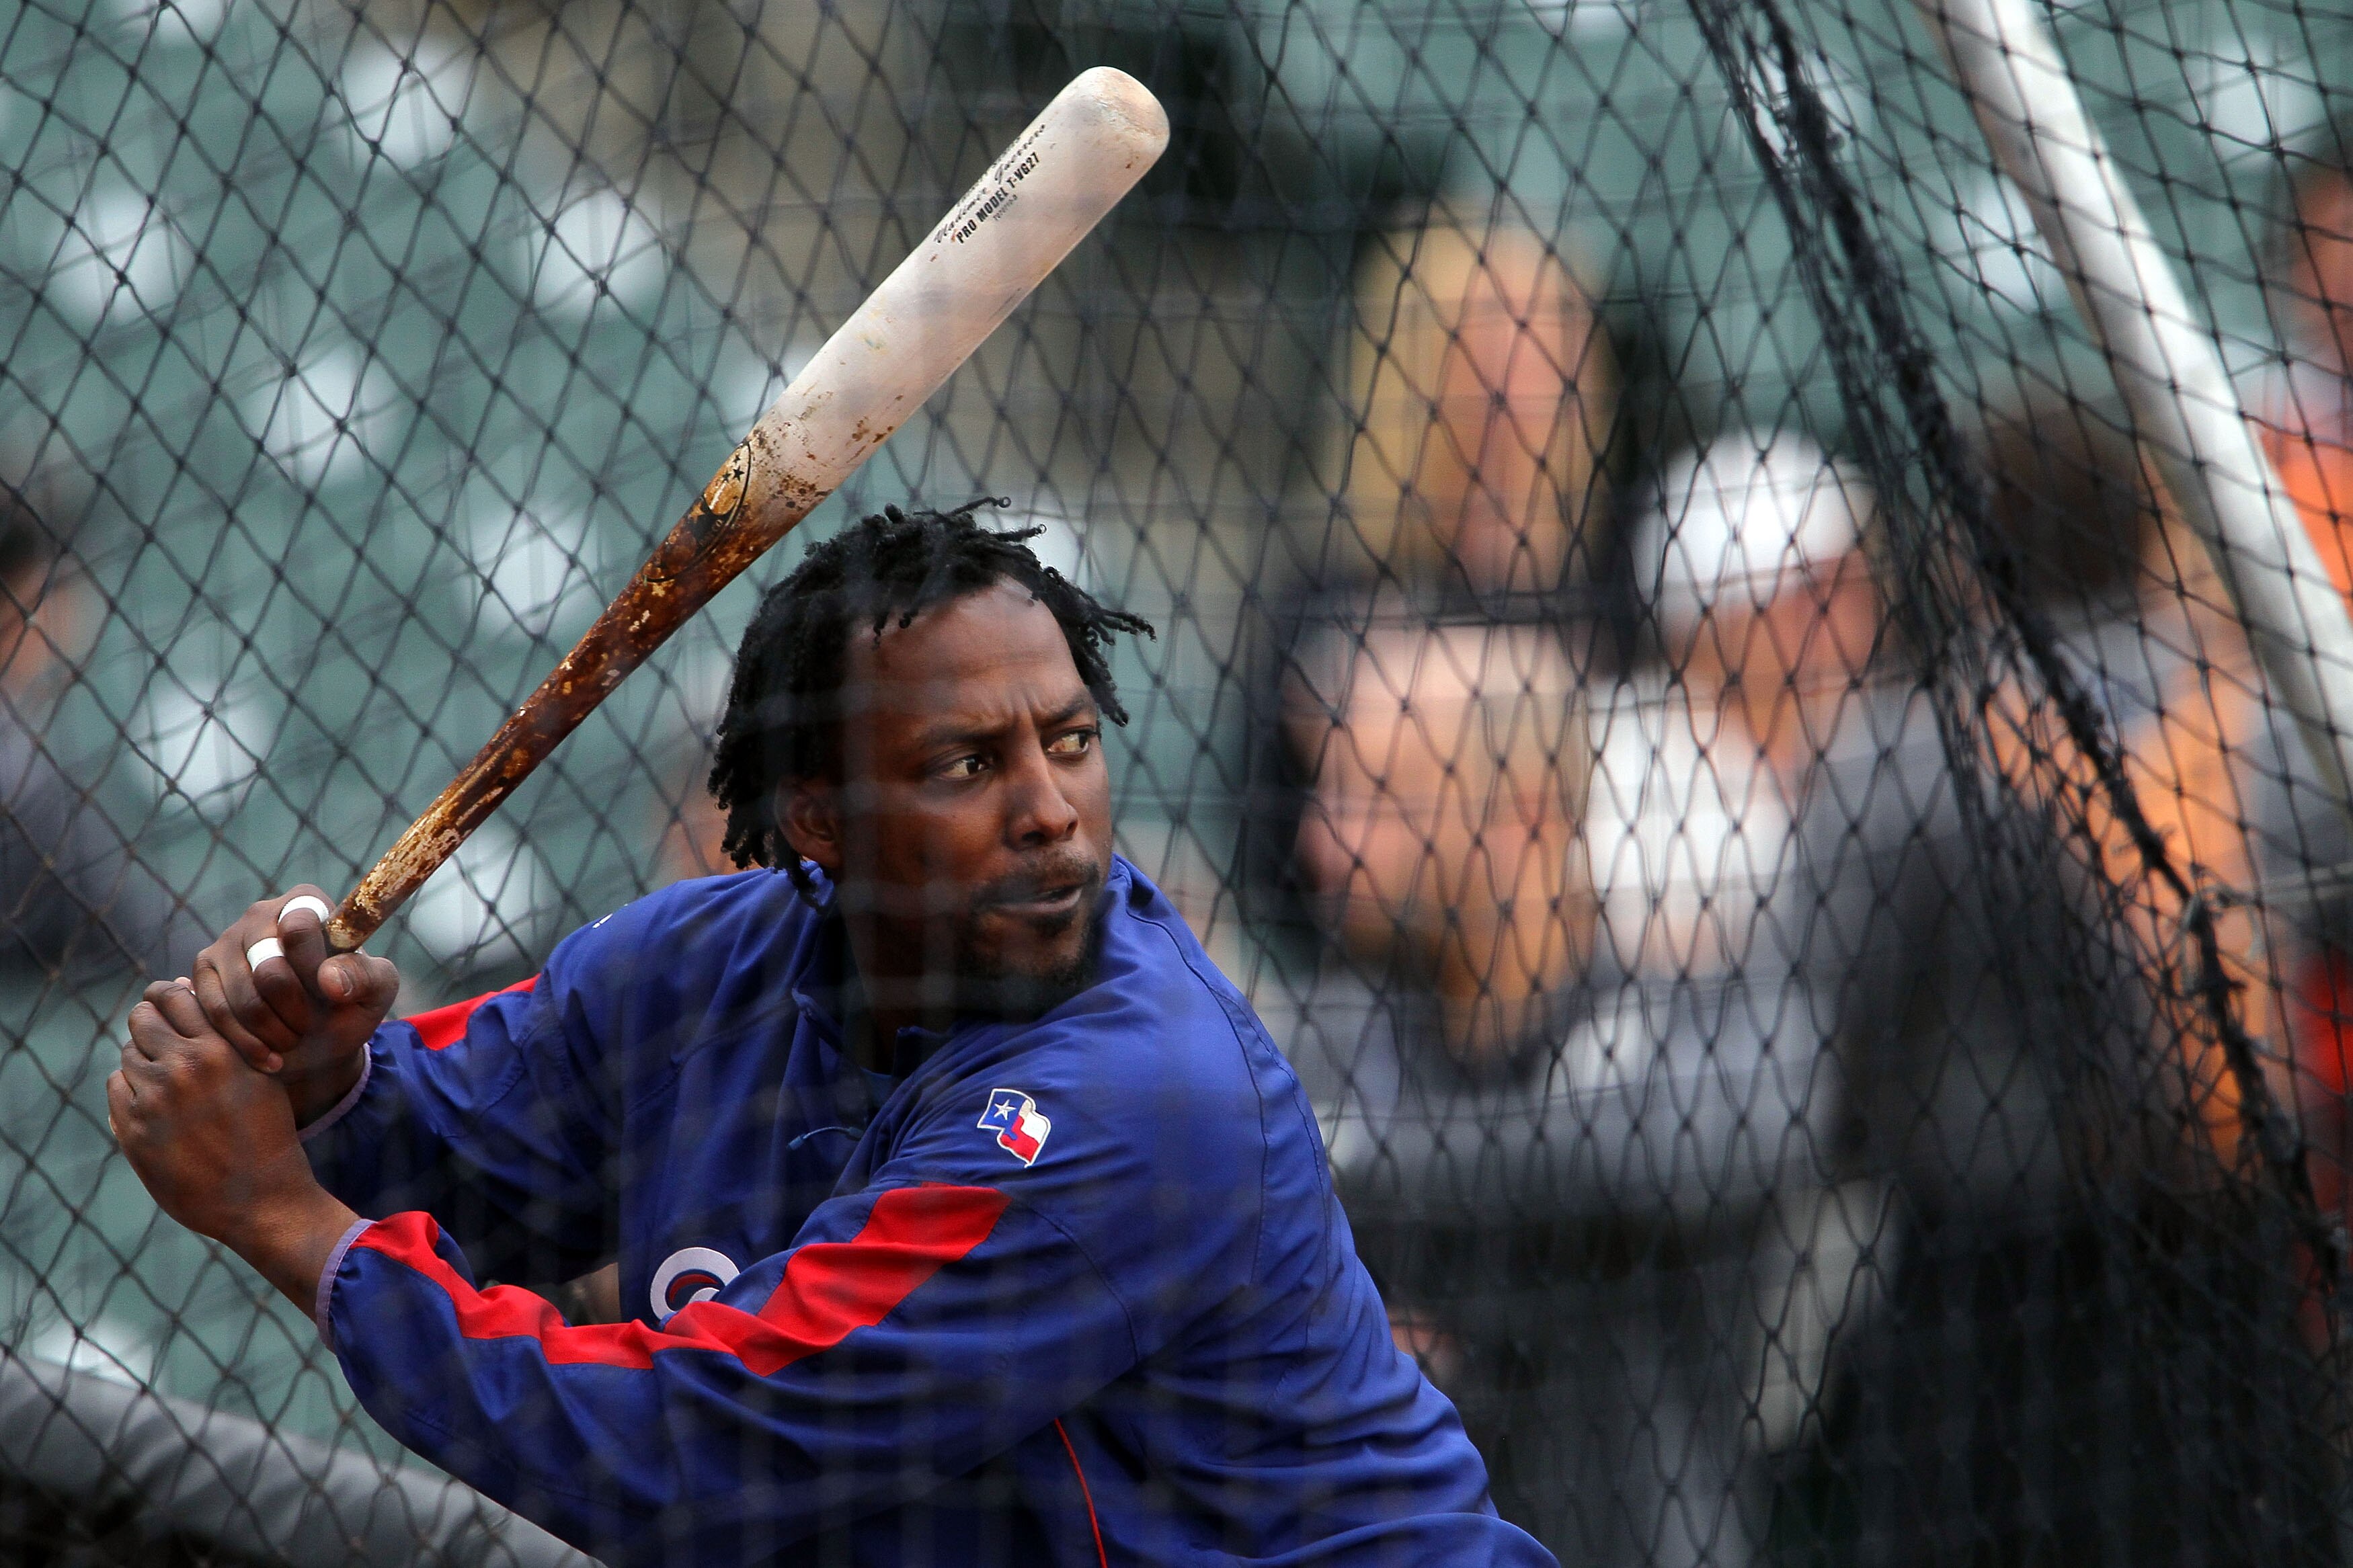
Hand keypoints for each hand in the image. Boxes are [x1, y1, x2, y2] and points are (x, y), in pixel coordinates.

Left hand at [110, 980, 358, 1309]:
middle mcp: (183, 1068)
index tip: (173, 1005)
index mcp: (219, 1049)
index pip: (174, 996)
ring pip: (127, 1055)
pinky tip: (156, 1105)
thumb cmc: (267, 1132)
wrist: (262, 1198)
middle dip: (150, 1024)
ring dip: (142, 1060)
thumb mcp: (261, 1075)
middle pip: (141, 1020)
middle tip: (162, 1040)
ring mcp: (154, 1100)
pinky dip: (130, 1090)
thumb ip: (228, 1037)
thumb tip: (185, 995)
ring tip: (167, 1081)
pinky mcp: (134, 1131)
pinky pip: (116, 1089)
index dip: (169, 996)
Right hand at [191, 886, 399, 1125]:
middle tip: (309, 1026)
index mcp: (307, 903)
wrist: (317, 1043)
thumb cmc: (349, 1006)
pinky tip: (269, 1056)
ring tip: (291, 1042)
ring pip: (241, 993)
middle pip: (268, 965)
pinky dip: (245, 1041)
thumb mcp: (375, 992)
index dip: (315, 969)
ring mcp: (225, 942)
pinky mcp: (202, 973)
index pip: (300, 928)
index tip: (331, 995)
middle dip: (294, 1008)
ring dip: (271, 1030)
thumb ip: (365, 977)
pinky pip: (215, 1010)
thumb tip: (330, 980)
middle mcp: (261, 913)